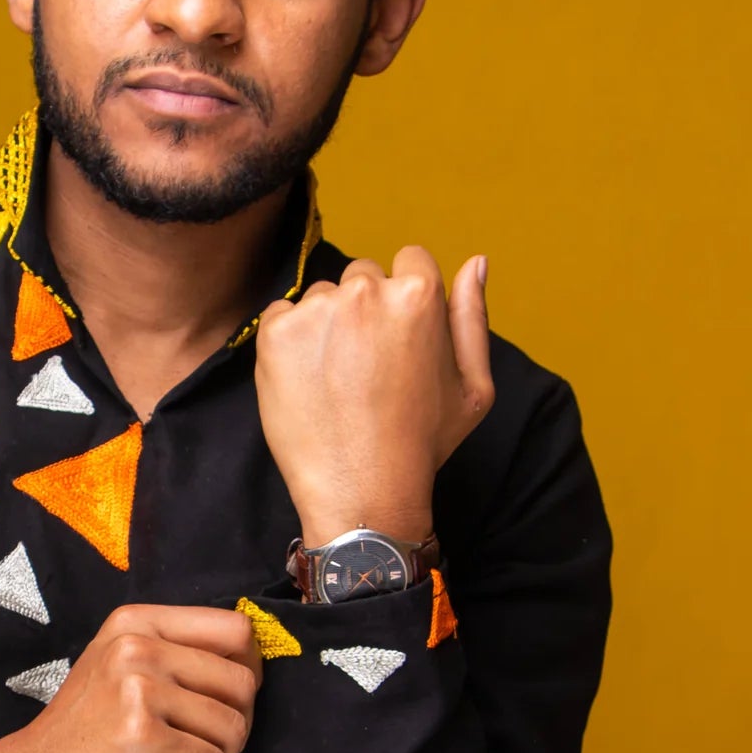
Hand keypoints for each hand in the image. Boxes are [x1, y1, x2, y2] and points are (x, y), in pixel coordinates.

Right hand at [0, 604, 260, 752]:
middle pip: (243, 683)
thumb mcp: (121, 674)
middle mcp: (137, 647)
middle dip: (232, 730)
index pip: (236, 630)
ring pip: (234, 728)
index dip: (246, 674)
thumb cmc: (84, 740)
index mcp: (135, 623)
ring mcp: (139, 690)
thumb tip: (255, 663)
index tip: (219, 707)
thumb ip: (177, 657)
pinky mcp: (144, 739)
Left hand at [253, 247, 493, 546]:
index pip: (411, 260)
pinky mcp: (276, 332)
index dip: (406, 300)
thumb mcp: (473, 386)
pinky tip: (308, 383)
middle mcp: (366, 291)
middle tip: (367, 368)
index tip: (398, 339)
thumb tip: (475, 261)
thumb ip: (472, 316)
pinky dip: (290, 343)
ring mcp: (317, 310)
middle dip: (366, 310)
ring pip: (322, 297)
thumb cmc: (422, 443)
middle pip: (363, 276)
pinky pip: (282, 316)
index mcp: (419, 295)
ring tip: (337, 381)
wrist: (361, 491)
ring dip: (326, 325)